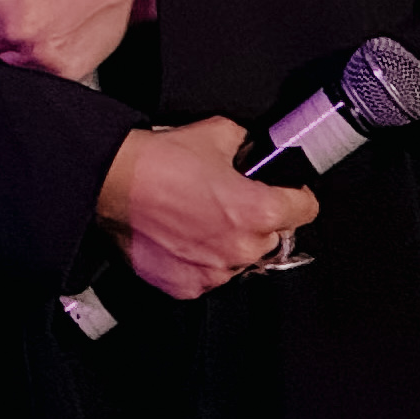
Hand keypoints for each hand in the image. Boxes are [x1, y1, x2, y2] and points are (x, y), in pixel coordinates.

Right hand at [95, 117, 317, 298]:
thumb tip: (254, 151)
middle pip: (273, 236)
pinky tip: (186, 236)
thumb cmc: (160, 162)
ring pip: (240, 259)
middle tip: (233, 201)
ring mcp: (213, 272)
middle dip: (259, 219)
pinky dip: (202, 260)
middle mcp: (240, 248)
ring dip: (231, 242)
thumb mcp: (221, 133)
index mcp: (259, 212)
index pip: (306, 210)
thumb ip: (249, 146)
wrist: (113, 182)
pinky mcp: (186, 285)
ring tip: (204, 218)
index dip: (297, 194)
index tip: (288, 192)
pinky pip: (209, 275)